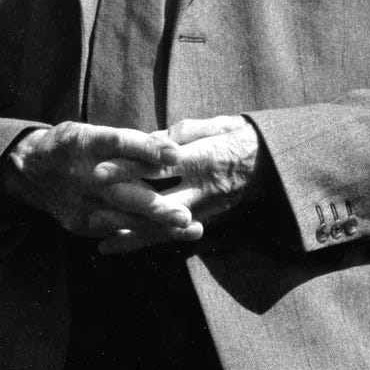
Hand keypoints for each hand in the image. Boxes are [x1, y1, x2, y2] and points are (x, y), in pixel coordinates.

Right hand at [0, 121, 201, 250]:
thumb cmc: (77, 146)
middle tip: (185, 215)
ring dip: (158, 225)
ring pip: (122, 216)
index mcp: (85, 142)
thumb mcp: (95, 132)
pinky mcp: (78, 222)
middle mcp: (82, 174)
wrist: (30, 170)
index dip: (147, 148)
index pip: (119, 143)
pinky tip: (171, 235)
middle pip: (121, 190)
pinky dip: (144, 233)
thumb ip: (130, 142)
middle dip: (155, 206)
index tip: (176, 154)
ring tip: (191, 228)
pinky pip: (115, 230)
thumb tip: (174, 145)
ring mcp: (79, 202)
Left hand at [92, 116, 261, 254]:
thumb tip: (155, 137)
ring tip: (96, 227)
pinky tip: (113, 245)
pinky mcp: (204, 220)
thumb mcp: (220, 124)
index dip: (130, 168)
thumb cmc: (243, 137)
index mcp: (204, 159)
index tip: (101, 169)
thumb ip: (187, 131)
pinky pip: (168, 235)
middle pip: (158, 200)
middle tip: (94, 204)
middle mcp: (203, 188)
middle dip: (124, 204)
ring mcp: (204, 209)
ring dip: (128, 227)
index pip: (161, 165)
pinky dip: (140, 241)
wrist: (276, 166)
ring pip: (161, 224)